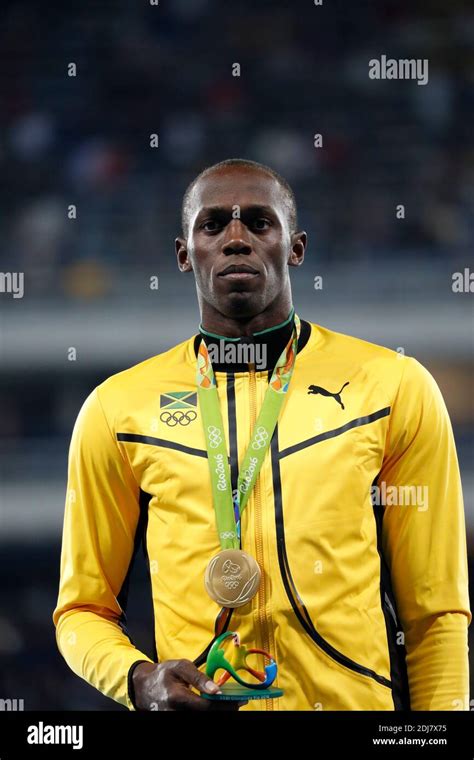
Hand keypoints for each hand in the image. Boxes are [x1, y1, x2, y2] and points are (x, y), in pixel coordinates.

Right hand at [132, 659, 247, 710]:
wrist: (143, 686)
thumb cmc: (164, 673)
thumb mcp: (180, 666)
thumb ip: (198, 677)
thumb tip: (216, 688)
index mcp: (176, 697)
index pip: (205, 707)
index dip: (223, 705)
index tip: (238, 701)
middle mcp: (174, 713)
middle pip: (205, 717)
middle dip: (223, 711)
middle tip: (236, 704)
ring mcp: (173, 718)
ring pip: (201, 719)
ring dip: (216, 712)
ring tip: (226, 704)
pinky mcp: (174, 720)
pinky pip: (194, 718)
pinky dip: (207, 713)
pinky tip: (214, 707)